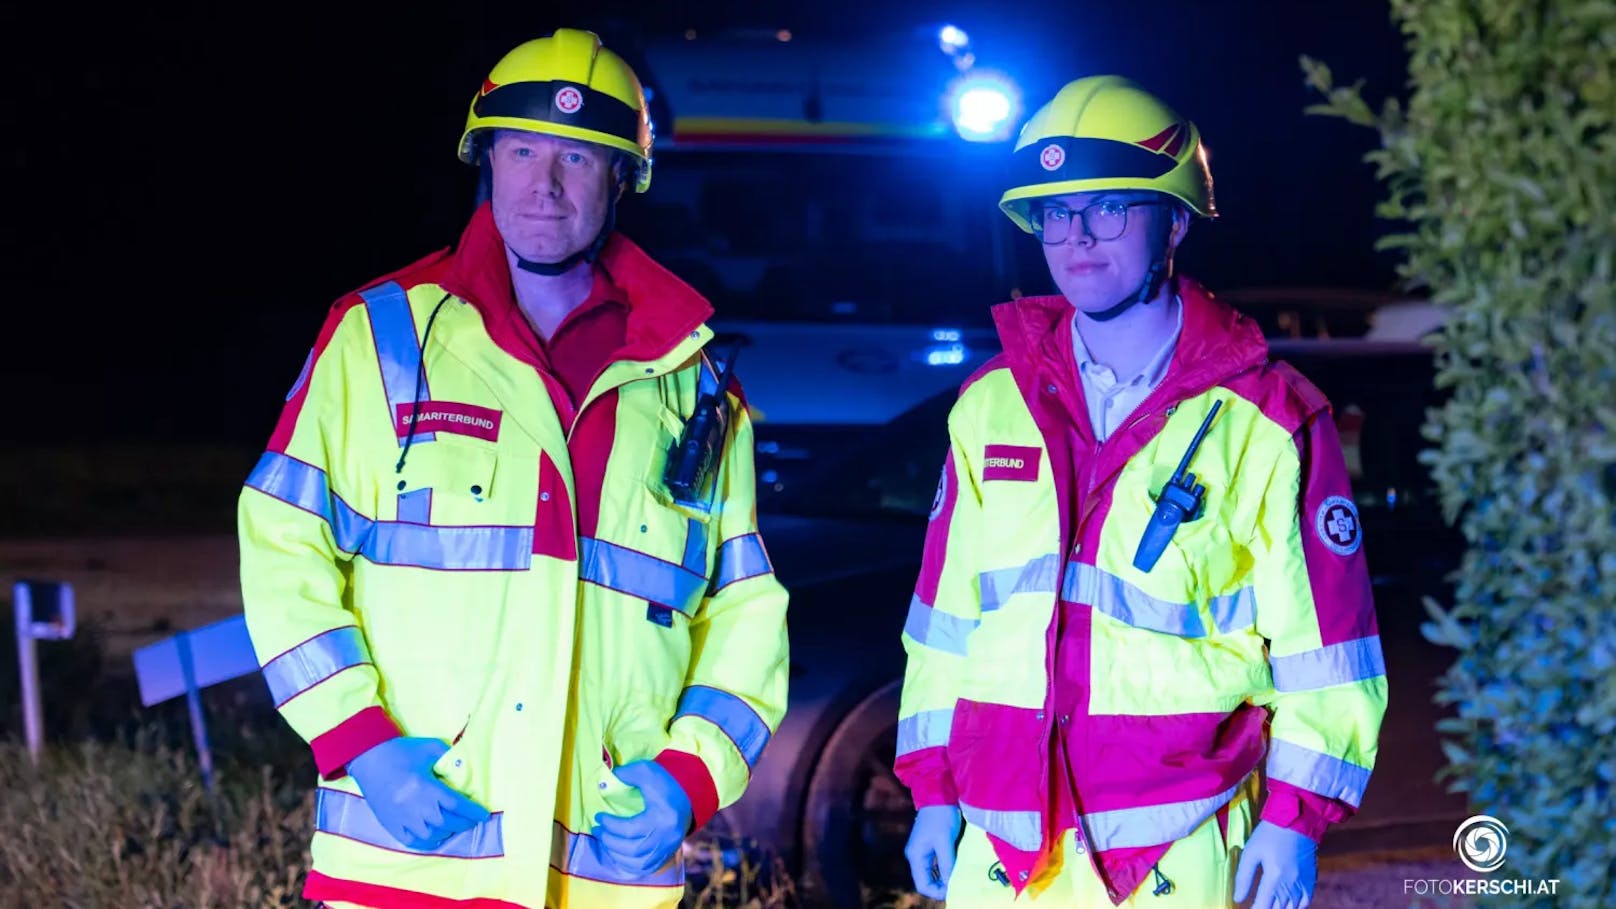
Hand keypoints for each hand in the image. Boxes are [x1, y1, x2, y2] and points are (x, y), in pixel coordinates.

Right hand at [347, 737, 490, 850]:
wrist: (367, 757)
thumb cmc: (400, 751)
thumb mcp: (429, 748)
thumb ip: (449, 757)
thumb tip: (464, 766)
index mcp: (426, 787)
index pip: (457, 805)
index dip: (473, 812)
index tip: (484, 815)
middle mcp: (415, 806)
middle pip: (447, 822)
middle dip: (463, 823)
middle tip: (471, 820)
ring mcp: (401, 818)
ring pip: (430, 835)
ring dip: (446, 833)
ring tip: (453, 826)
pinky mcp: (390, 824)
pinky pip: (411, 841)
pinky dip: (426, 842)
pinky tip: (434, 836)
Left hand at [591, 760, 693, 875]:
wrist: (687, 802)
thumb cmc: (665, 786)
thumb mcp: (649, 771)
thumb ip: (629, 773)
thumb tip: (611, 778)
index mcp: (662, 818)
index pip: (630, 829)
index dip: (610, 825)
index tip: (598, 816)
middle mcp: (665, 839)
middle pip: (632, 849)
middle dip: (609, 841)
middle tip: (597, 830)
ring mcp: (665, 850)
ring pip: (637, 862)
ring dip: (615, 854)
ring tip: (604, 840)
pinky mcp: (664, 856)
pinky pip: (643, 869)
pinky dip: (627, 864)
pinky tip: (616, 854)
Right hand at [904, 805, 962, 900]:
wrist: (938, 793)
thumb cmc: (941, 816)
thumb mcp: (945, 841)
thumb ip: (946, 864)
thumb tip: (950, 884)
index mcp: (915, 855)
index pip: (922, 884)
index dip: (937, 892)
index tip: (953, 891)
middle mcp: (915, 855)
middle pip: (926, 881)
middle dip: (941, 887)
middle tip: (958, 887)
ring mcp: (922, 851)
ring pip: (931, 874)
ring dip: (943, 879)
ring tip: (958, 879)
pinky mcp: (929, 846)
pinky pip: (935, 865)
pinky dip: (944, 869)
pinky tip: (955, 869)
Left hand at [1233, 820, 1316, 908]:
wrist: (1296, 821)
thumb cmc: (1269, 834)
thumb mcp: (1251, 852)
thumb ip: (1243, 877)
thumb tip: (1238, 898)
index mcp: (1274, 877)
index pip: (1262, 906)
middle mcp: (1290, 884)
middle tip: (1258, 905)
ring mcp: (1303, 883)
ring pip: (1291, 908)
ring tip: (1269, 905)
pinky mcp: (1310, 879)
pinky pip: (1305, 902)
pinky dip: (1295, 906)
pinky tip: (1286, 904)